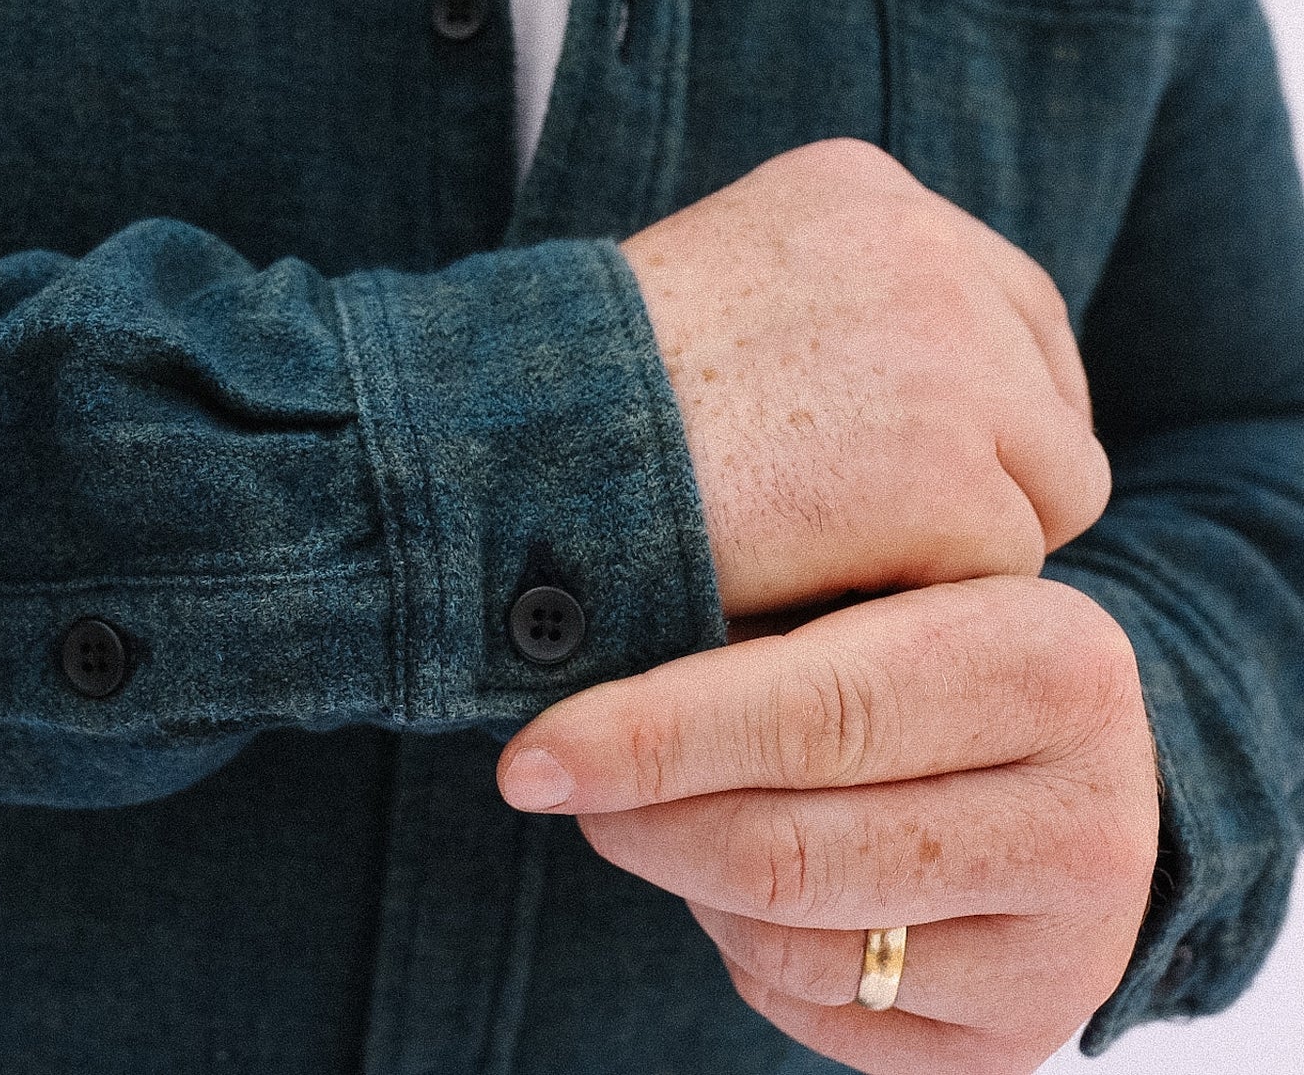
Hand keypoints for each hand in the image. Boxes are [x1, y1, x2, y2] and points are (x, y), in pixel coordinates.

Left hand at [494, 577, 1159, 1074]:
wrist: (1057, 765)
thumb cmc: (912, 651)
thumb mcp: (866, 592)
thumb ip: (751, 617)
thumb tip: (557, 659)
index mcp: (1050, 664)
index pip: (813, 715)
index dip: (651, 740)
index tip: (531, 757)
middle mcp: (1090, 819)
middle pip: (787, 852)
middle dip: (639, 821)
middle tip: (559, 782)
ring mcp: (1068, 948)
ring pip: (788, 944)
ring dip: (689, 882)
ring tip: (678, 812)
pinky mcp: (1018, 1040)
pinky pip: (814, 1012)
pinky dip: (743, 948)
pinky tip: (752, 885)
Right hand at [620, 139, 1109, 616]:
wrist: (508, 452)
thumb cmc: (574, 405)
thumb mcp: (714, 292)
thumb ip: (826, 312)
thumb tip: (911, 405)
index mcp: (859, 188)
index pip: (1004, 303)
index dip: (976, 406)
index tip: (915, 473)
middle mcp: (923, 245)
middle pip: (1046, 396)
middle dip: (985, 478)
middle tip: (874, 541)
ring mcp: (947, 352)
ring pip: (1042, 490)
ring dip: (950, 544)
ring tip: (816, 556)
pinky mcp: (948, 467)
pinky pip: (1000, 572)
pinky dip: (914, 600)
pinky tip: (810, 581)